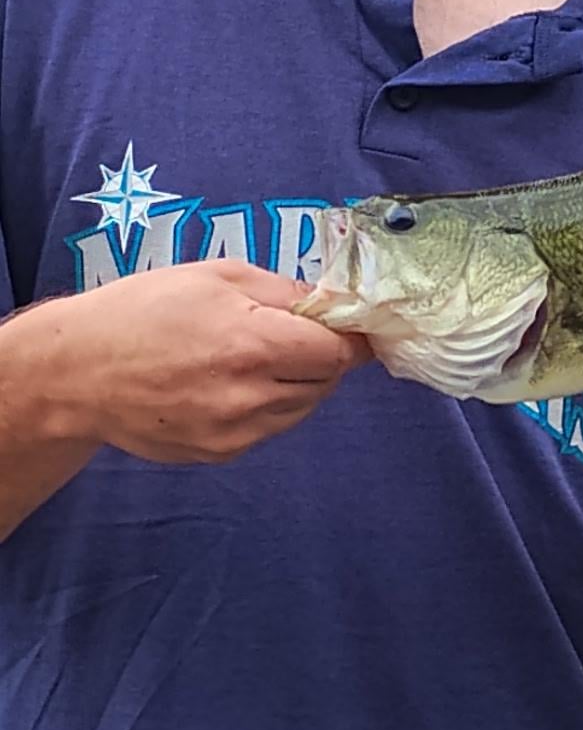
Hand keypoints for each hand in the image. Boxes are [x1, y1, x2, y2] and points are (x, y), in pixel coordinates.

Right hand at [25, 260, 372, 464]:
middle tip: (294, 334)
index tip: (356, 327)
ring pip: (301, 408)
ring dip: (297, 383)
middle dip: (321, 357)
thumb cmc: (144, 310)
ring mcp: (235, 432)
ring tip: (253, 357)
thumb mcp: (216, 276)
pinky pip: (269, 429)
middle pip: (326, 381)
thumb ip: (284, 291)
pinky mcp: (221, 453)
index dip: (351, 337)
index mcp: (253, 343)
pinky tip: (228, 384)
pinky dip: (266, 406)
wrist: (79, 371)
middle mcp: (250, 396)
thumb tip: (334, 303)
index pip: (339, 352)